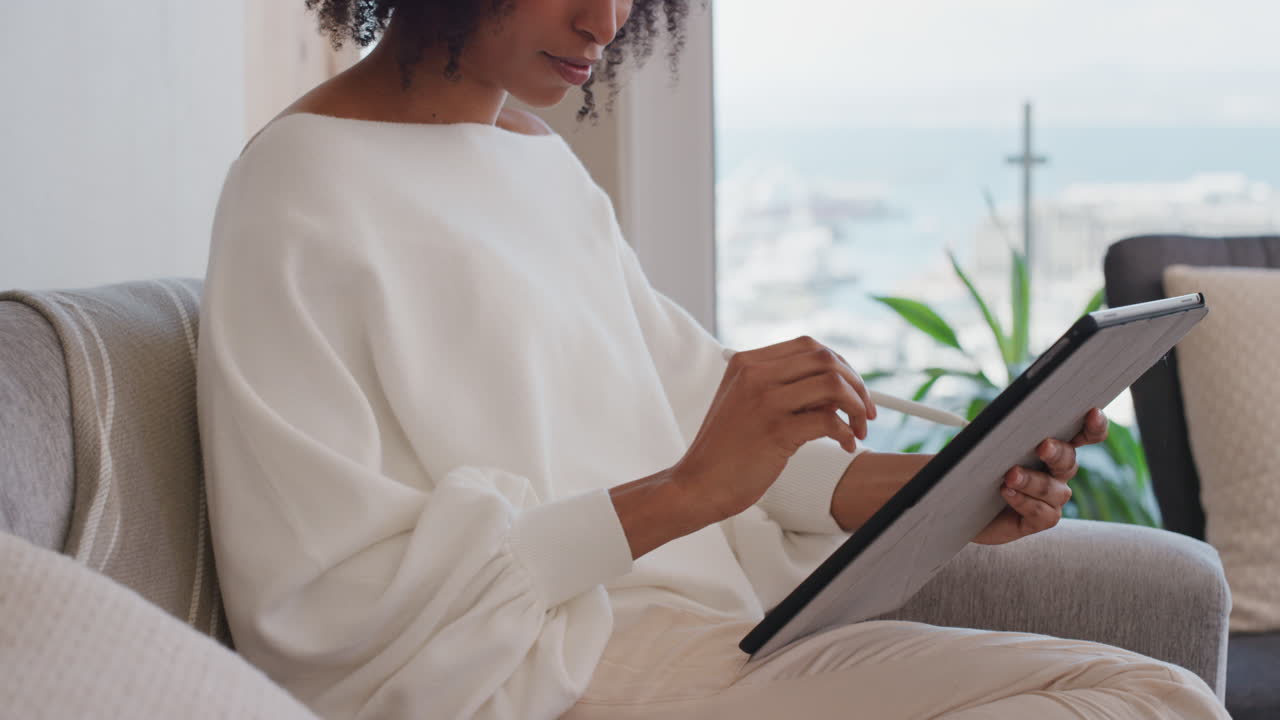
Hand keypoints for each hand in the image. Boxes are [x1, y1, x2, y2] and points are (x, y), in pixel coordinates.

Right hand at [671, 336, 875, 523]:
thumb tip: (837, 389)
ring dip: (857, 408)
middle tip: (866, 411)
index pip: (809, 346)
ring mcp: (765, 400)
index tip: (852, 389)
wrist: (698, 485)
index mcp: (747, 363)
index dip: (840, 365)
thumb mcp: (748, 405)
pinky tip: (844, 446)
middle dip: (856, 385)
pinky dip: (846, 434)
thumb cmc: (726, 451)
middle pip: (826, 359)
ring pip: (834, 385)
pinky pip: (830, 421)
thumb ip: (784, 389)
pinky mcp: (775, 430)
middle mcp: (755, 374)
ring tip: (857, 431)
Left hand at [972, 407, 1108, 544]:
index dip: (1093, 426)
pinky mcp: (1037, 520)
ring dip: (1034, 481)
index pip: (1081, 435)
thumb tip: (999, 416)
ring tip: (1010, 475)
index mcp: (1048, 447)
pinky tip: (1007, 492)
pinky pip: (1044, 513)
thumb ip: (992, 430)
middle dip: (1058, 453)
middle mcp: (1055, 472)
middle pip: (1069, 461)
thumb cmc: (970, 466)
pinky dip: (1025, 502)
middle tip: (1042, 446)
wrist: (955, 504)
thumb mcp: (977, 443)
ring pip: (1057, 490)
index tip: (1092, 412)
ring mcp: (1050, 499)